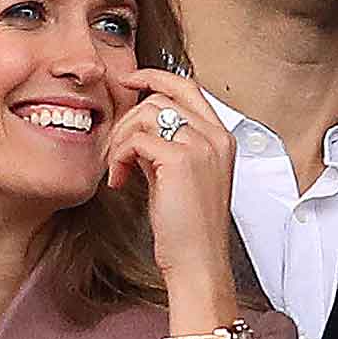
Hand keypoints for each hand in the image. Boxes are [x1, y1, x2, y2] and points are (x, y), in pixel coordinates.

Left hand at [104, 69, 238, 330]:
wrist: (198, 262)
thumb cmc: (187, 227)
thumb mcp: (178, 176)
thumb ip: (165, 145)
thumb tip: (136, 127)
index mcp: (221, 138)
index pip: (187, 86)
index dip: (155, 76)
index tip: (128, 80)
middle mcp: (216, 136)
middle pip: (159, 98)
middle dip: (126, 121)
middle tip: (116, 153)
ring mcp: (201, 145)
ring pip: (143, 116)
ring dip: (120, 142)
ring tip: (118, 171)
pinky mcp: (181, 159)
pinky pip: (135, 140)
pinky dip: (119, 158)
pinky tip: (120, 182)